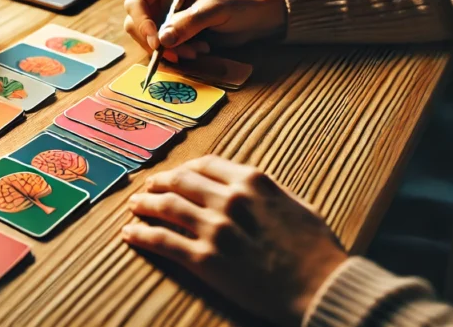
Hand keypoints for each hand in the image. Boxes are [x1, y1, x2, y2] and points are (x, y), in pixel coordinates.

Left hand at [122, 156, 346, 326]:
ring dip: (144, 205)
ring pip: (166, 207)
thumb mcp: (295, 205)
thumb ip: (265, 191)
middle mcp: (230, 199)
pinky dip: (141, 234)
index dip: (184, 169)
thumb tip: (245, 184)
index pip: (205, 165)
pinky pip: (162, 241)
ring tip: (133, 206)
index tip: (174, 175)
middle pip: (180, 181)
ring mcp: (215, 229)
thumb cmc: (316, 251)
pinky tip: (130, 233)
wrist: (322, 288)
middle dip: (159, 183)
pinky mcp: (205, 259)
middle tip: (146, 188)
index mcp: (252, 180)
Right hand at [123, 0, 287, 61]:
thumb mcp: (214, 10)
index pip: (136, 3)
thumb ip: (188, 23)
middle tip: (179, 53)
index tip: (157, 43)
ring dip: (170, 50)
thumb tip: (162, 40)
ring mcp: (164, 16)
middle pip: (136, 24)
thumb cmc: (237, 5)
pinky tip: (199, 49)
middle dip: (156, 42)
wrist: (255, 18)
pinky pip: (162, 48)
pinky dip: (177, 53)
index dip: (142, 24)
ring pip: (148, 40)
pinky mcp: (172, 33)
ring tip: (198, 50)